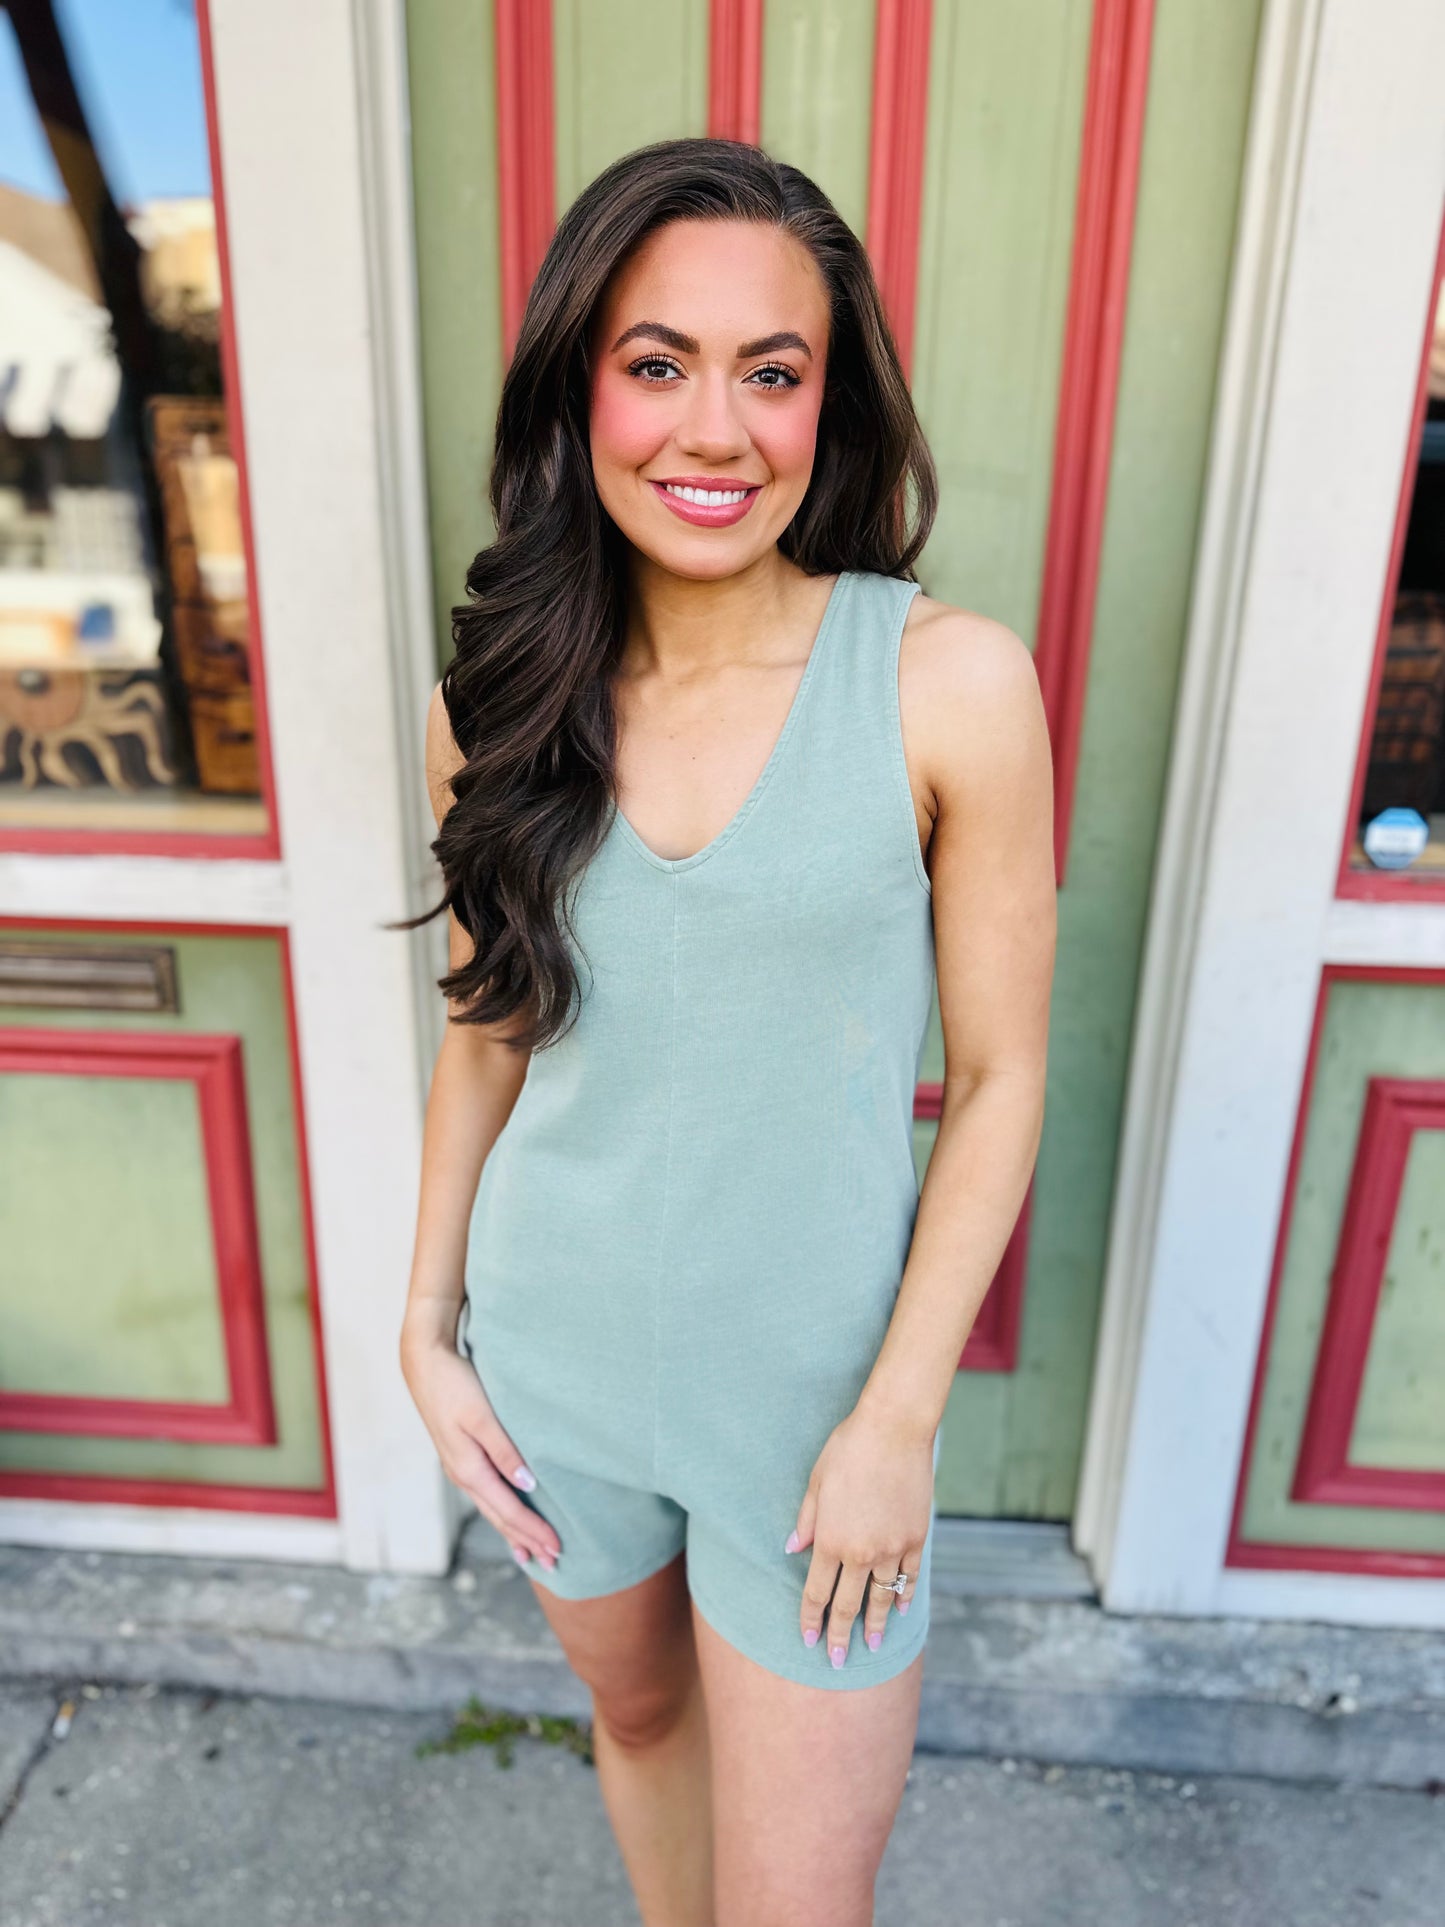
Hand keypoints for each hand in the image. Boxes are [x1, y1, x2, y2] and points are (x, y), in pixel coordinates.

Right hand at [400, 1329, 560, 1570]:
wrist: (424, 1361)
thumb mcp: (482, 1415)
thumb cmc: (455, 1383)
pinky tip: (507, 1514)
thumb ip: (504, 1450)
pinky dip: (501, 1512)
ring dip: (513, 1531)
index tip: (558, 1548)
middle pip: (499, 1517)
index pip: (509, 1510)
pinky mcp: (460, 1455)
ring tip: (530, 1554)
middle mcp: (463, 1474)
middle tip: (554, 1564)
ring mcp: (459, 1467)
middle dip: (526, 1541)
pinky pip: (485, 1494)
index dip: (534, 1531)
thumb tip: (527, 1484)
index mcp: (469, 1468)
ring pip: (491, 1508)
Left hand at [785, 1403, 931, 1667]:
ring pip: (882, 1597)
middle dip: (840, 1635)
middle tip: (837, 1660)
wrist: (893, 1430)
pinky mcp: (916, 1537)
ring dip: (877, 1625)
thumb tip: (793, 1549)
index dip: (812, 1619)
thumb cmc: (848, 1449)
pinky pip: (909, 1576)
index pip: (817, 1592)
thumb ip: (807, 1521)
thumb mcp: (816, 1482)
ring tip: (874, 1646)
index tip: (809, 1640)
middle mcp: (861, 1551)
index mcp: (830, 1539)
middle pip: (848, 1604)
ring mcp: (891, 1547)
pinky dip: (905, 1595)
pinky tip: (902, 1610)